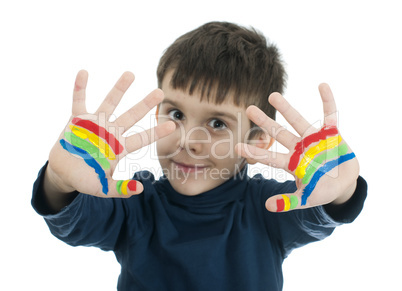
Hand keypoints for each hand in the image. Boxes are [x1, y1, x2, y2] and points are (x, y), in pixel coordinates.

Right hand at [47, 70, 174, 197]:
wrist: (64, 172)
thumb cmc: (86, 179)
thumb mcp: (103, 188)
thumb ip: (120, 188)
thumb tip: (140, 189)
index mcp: (119, 148)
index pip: (142, 138)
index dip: (156, 132)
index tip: (172, 125)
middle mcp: (111, 132)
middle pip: (132, 116)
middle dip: (145, 104)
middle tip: (160, 92)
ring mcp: (95, 124)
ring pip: (110, 103)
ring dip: (119, 89)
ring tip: (131, 74)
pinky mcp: (77, 120)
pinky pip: (79, 101)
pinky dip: (80, 87)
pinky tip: (84, 72)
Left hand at [236, 84, 359, 211]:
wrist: (344, 183)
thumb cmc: (322, 190)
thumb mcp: (306, 198)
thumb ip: (288, 201)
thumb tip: (267, 206)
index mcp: (291, 164)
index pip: (269, 157)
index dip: (254, 152)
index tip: (237, 147)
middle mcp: (299, 148)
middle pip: (278, 133)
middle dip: (264, 122)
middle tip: (248, 108)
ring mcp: (314, 139)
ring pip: (297, 121)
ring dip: (286, 109)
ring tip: (273, 95)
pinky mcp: (331, 133)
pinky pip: (330, 114)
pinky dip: (327, 101)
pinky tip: (322, 85)